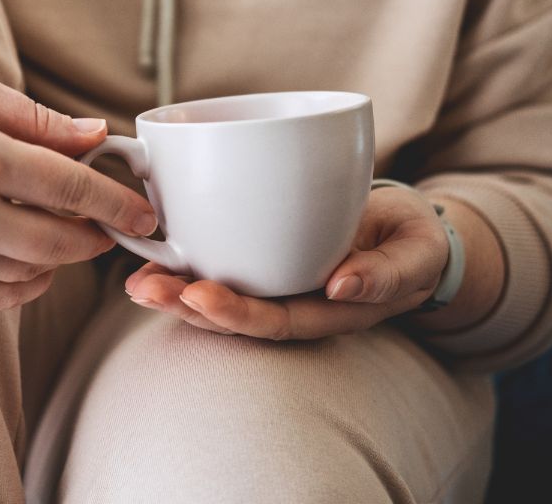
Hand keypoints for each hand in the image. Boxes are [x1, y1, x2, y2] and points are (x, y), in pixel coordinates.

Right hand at [0, 65, 157, 309]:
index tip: (143, 209)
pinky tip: (25, 254)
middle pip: (65, 241)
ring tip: (61, 229)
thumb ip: (34, 117)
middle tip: (109, 221)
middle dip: (98, 234)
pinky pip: (2, 297)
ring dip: (63, 257)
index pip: (74, 187)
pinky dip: (28, 280)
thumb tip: (96, 137)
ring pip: (37, 275)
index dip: (119, 201)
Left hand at [122, 186, 448, 338]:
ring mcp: (276, 281)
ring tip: (135, 280)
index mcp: (327, 311)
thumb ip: (387, 273)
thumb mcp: (416, 254)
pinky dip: (185, 258)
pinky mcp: (263, 253)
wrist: (408, 230)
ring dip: (174, 287)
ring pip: (219, 292)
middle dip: (185, 305)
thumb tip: (341, 287)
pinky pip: (221, 262)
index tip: (197, 295)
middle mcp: (294, 302)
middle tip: (144, 287)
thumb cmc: (412, 242)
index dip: (234, 314)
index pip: (274, 321)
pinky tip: (152, 249)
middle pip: (233, 313)